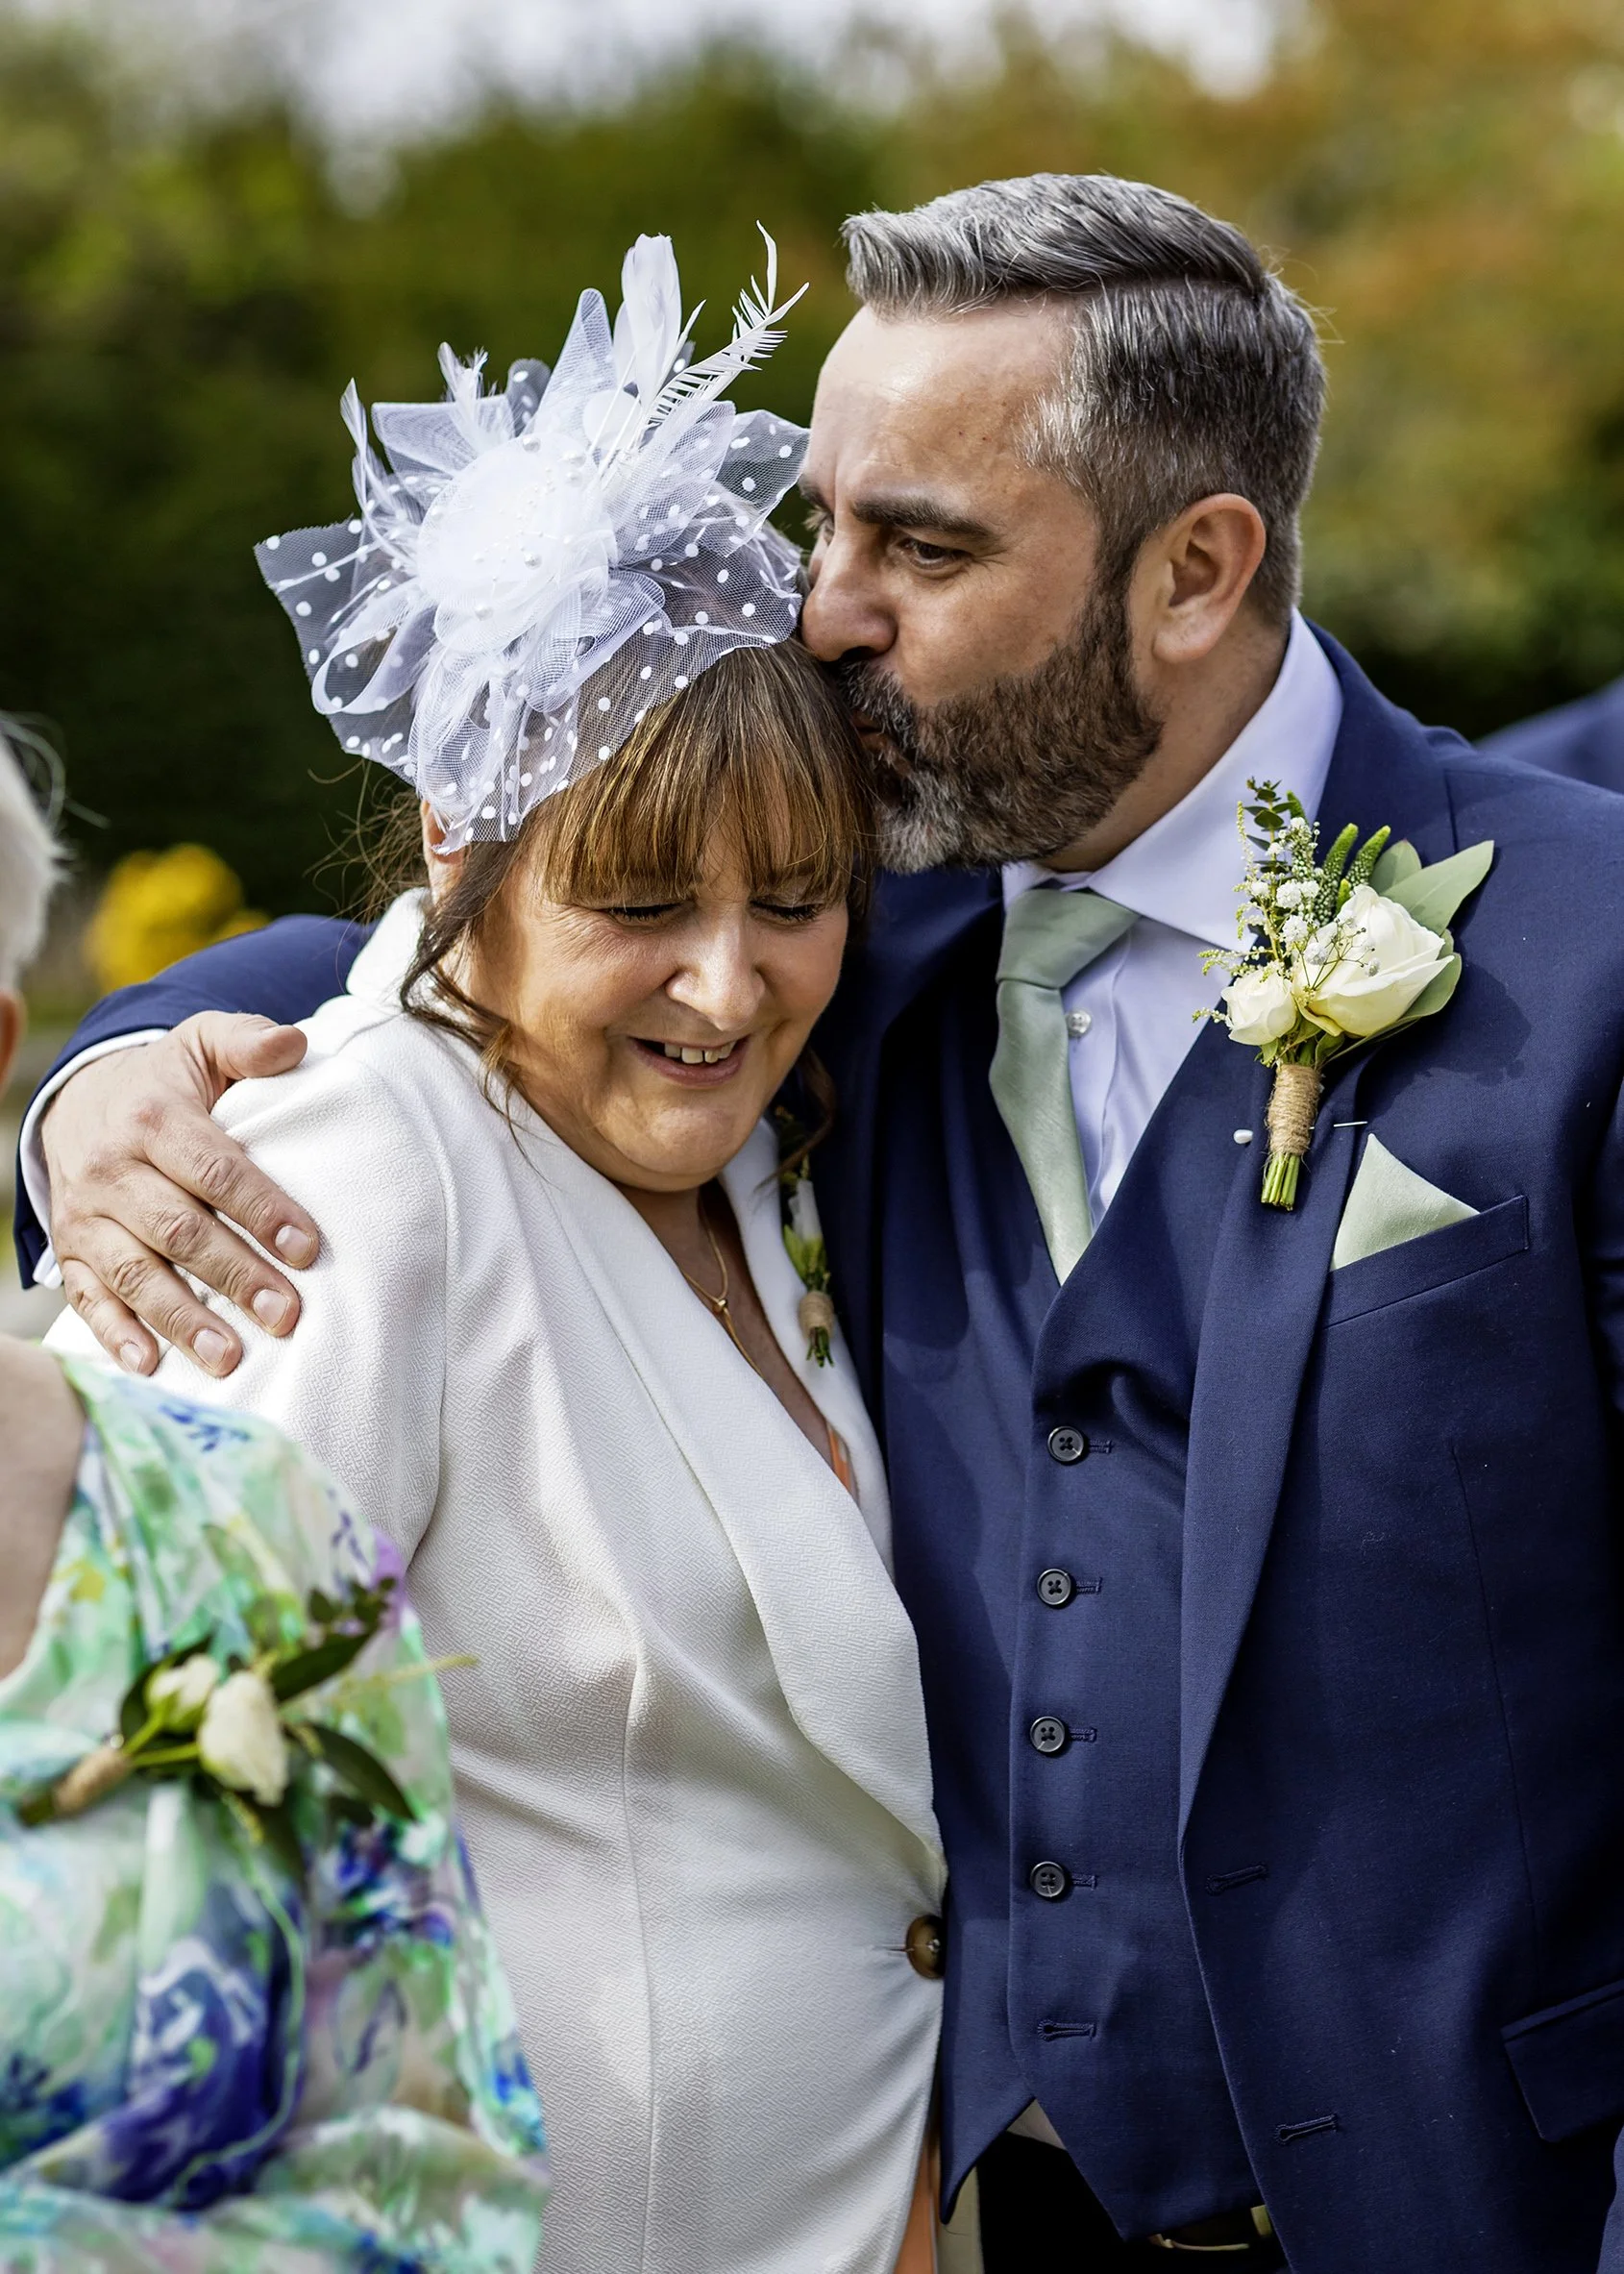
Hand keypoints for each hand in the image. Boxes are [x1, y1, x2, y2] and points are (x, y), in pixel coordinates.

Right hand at [43, 1015, 319, 1378]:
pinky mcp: (71, 1251)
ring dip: (181, 1319)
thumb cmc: (168, 1081)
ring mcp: (88, 1216)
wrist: (83, 1099)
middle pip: (180, 1230)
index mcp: (155, 1118)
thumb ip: (248, 1041)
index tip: (307, 1249)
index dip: (261, 1209)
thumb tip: (294, 1045)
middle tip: (286, 1315)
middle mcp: (113, 1170)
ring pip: (135, 1272)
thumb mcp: (204, 1043)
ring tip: (229, 1358)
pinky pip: (87, 1297)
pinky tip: (149, 1365)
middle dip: (235, 1276)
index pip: (215, 1169)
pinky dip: (115, 1334)